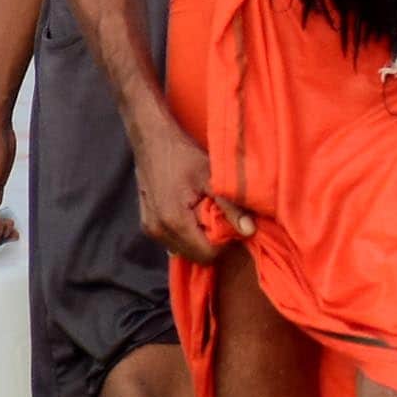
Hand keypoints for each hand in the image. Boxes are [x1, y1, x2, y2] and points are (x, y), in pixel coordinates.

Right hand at [132, 121, 249, 264]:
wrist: (152, 140)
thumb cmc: (183, 155)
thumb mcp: (212, 178)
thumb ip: (231, 207)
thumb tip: (250, 231)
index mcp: (174, 221)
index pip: (207, 255)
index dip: (224, 243)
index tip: (231, 224)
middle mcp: (158, 231)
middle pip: (195, 256)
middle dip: (212, 242)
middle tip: (220, 218)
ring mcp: (150, 229)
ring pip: (183, 250)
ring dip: (198, 239)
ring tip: (205, 212)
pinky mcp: (147, 224)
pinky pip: (172, 241)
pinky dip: (186, 234)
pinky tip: (192, 213)